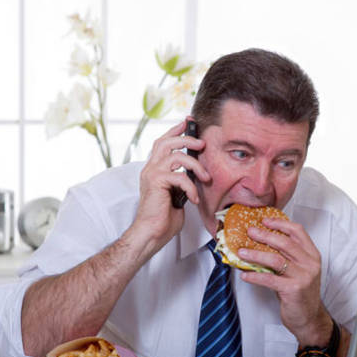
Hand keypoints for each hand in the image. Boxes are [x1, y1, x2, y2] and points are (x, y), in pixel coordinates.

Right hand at [129, 119, 209, 252]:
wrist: (152, 233)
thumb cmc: (163, 218)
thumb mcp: (177, 194)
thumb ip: (182, 181)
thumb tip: (197, 174)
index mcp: (154, 169)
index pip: (162, 142)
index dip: (175, 131)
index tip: (188, 123)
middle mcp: (150, 169)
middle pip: (166, 142)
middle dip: (187, 139)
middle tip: (202, 144)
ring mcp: (152, 174)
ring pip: (176, 156)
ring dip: (196, 166)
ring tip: (206, 178)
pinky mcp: (156, 183)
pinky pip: (180, 176)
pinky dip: (191, 187)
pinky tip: (194, 199)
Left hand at [238, 218, 332, 346]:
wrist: (309, 319)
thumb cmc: (300, 293)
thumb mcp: (298, 270)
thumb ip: (286, 256)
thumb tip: (259, 243)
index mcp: (312, 255)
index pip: (298, 231)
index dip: (280, 224)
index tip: (264, 220)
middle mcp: (310, 264)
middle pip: (285, 243)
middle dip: (264, 235)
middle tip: (249, 231)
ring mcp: (303, 276)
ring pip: (275, 259)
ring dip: (255, 254)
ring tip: (241, 252)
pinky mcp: (294, 290)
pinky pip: (269, 279)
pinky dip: (254, 276)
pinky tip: (245, 275)